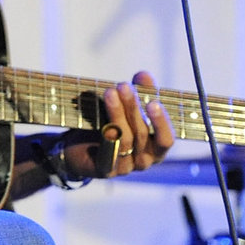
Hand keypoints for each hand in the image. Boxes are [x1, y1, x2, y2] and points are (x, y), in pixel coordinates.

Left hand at [59, 71, 174, 179]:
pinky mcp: (106, 170)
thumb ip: (139, 93)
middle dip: (133, 108)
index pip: (166, 140)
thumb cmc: (110, 124)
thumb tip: (144, 74)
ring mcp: (126, 167)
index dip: (161, 122)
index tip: (154, 101)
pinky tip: (102, 124)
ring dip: (117, 115)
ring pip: (124, 140)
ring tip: (109, 93)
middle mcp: (145, 161)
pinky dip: (106, 138)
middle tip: (123, 86)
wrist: (79, 148)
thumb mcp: (127, 108)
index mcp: (156, 149)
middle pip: (142, 134)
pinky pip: (108, 155)